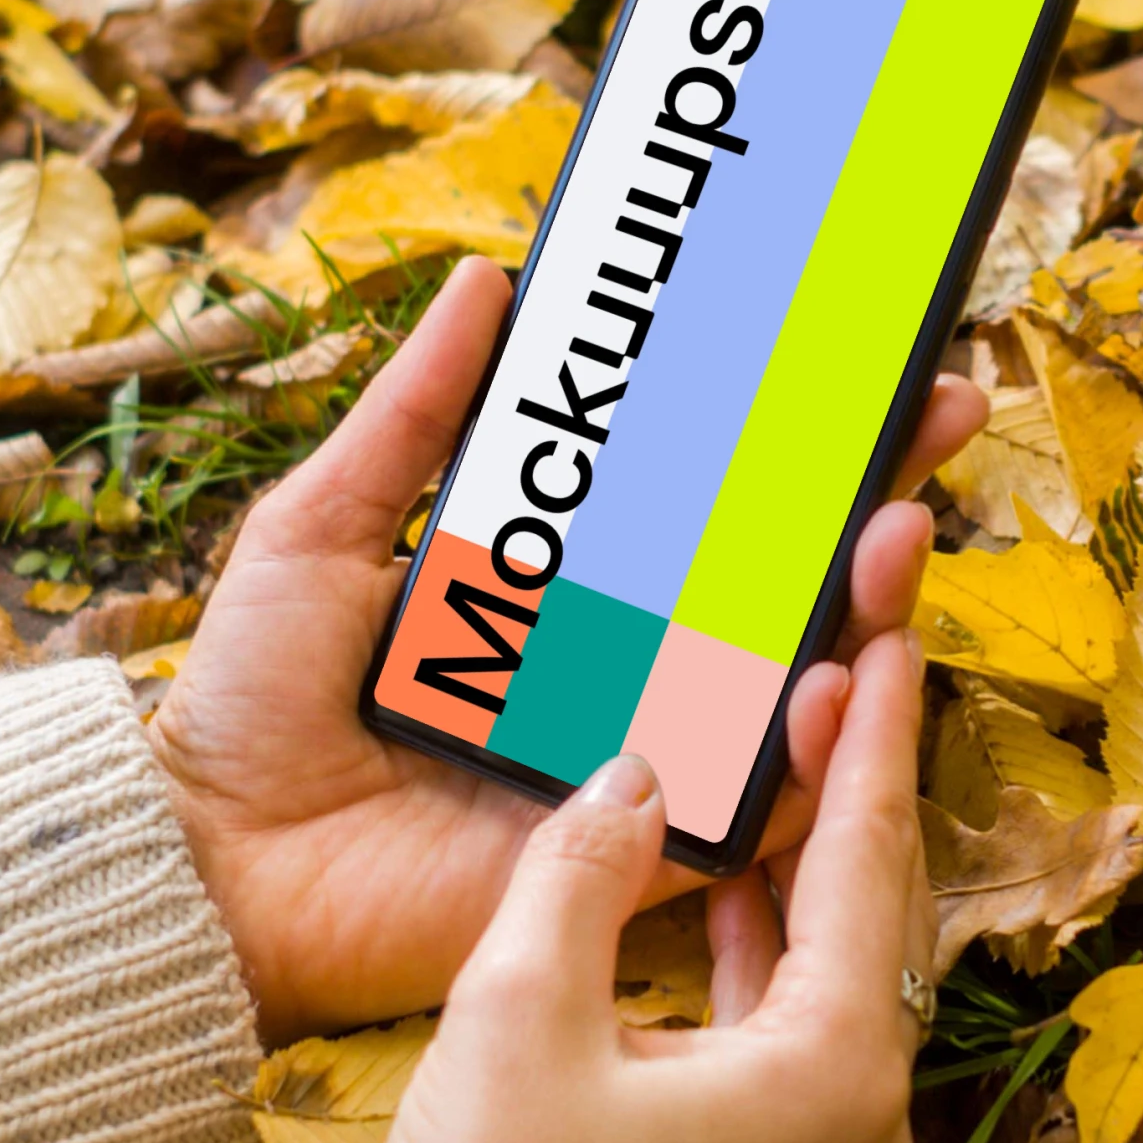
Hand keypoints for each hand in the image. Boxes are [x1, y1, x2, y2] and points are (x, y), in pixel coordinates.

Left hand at [143, 259, 985, 1039]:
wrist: (215, 865)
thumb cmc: (251, 704)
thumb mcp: (320, 527)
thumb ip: (412, 417)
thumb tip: (487, 278)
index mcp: (553, 585)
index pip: (692, 494)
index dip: (774, 433)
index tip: (850, 354)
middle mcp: (612, 664)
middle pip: (770, 579)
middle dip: (862, 498)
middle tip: (926, 418)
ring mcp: (635, 757)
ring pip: (787, 683)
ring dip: (859, 607)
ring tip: (893, 532)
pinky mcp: (637, 855)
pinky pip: (751, 809)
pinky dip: (804, 751)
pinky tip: (832, 676)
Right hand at [318, 653, 930, 1142]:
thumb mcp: (521, 1009)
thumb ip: (585, 864)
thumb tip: (637, 772)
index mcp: (834, 1073)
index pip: (867, 859)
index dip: (873, 733)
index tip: (887, 630)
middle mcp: (861, 1126)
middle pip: (869, 914)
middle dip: (846, 786)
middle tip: (835, 659)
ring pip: (825, 974)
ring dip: (791, 864)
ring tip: (774, 738)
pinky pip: (780, 1034)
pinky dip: (748, 949)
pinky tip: (709, 878)